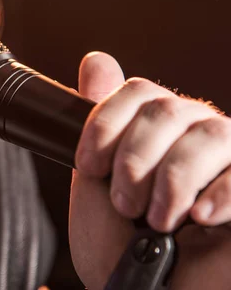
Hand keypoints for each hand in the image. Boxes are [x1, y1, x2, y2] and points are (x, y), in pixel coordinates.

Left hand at [69, 52, 230, 289]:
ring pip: (208, 133)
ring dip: (171, 180)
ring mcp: (228, 159)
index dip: (106, 124)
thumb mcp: (94, 184)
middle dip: (134, 160)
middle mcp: (194, 134)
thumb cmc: (120, 245)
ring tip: (158, 219)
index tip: (88, 166)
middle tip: (124, 203)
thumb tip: (96, 60)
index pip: (137, 92)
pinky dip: (219, 193)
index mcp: (154, 130)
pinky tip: (200, 217)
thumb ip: (98, 127)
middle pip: (167, 109)